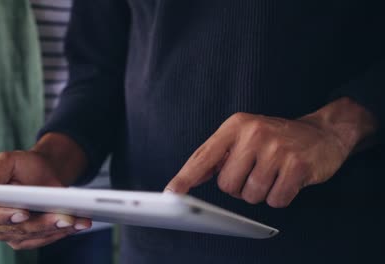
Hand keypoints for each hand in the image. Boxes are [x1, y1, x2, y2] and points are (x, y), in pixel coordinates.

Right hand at [0, 134, 90, 249]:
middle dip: (40, 223)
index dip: (1, 216)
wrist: (44, 173)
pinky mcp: (28, 238)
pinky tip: (79, 223)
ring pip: (33, 236)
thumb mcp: (7, 162)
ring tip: (75, 219)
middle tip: (62, 216)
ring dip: (56, 228)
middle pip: (13, 229)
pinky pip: (46, 238)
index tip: (21, 212)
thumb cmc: (23, 165)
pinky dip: (64, 231)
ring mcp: (10, 234)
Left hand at [165, 97, 376, 207]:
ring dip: (261, 192)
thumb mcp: (244, 136)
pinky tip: (286, 179)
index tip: (172, 192)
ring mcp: (276, 149)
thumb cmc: (276, 138)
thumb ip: (218, 155)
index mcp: (236, 126)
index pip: (204, 156)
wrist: (321, 133)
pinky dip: (280, 196)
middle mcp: (254, 134)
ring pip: (251, 195)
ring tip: (272, 173)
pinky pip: (275, 200)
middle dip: (240, 186)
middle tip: (256, 171)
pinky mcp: (297, 165)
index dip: (186, 177)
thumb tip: (188, 179)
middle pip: (227, 185)